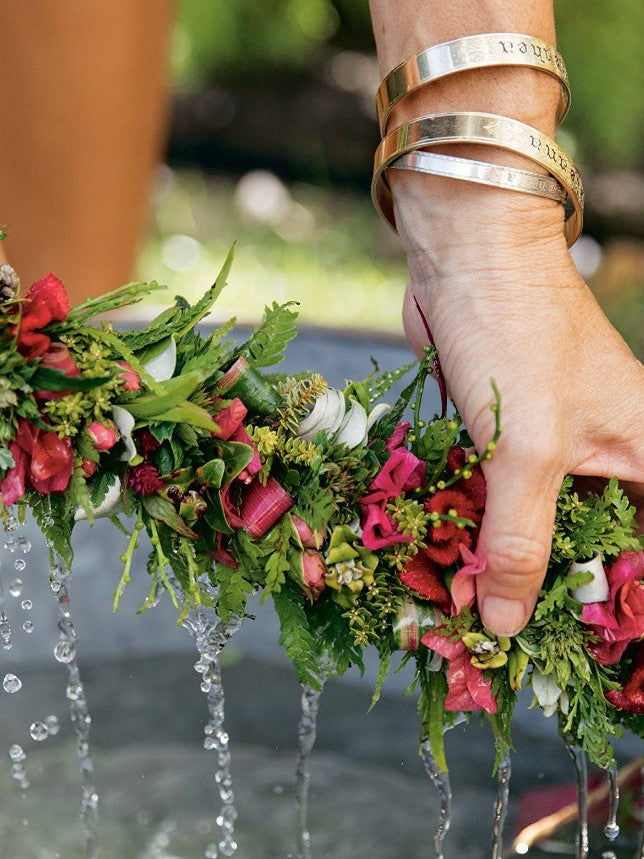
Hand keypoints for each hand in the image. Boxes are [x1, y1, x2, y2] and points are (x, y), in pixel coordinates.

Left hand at [397, 178, 643, 635]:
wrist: (466, 256)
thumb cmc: (517, 338)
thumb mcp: (529, 451)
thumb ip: (520, 540)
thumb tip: (507, 624)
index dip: (623, 608)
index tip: (600, 665)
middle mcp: (609, 455)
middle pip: (592, 546)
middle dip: (556, 595)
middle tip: (516, 653)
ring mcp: (553, 445)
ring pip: (537, 524)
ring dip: (508, 566)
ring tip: (474, 623)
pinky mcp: (503, 434)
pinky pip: (496, 498)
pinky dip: (477, 529)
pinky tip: (450, 565)